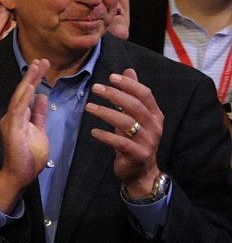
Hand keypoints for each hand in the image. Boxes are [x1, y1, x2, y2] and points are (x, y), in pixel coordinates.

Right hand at [0, 59, 50, 210]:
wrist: (20, 175)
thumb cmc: (28, 156)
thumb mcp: (39, 130)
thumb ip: (39, 114)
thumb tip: (43, 97)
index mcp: (19, 116)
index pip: (27, 94)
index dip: (35, 79)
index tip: (43, 65)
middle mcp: (12, 116)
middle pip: (23, 91)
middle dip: (32, 75)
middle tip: (41, 60)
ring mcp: (11, 122)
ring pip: (20, 97)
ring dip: (28, 82)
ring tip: (36, 67)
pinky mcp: (12, 130)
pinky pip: (18, 111)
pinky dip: (24, 99)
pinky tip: (30, 88)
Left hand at [86, 69, 164, 194]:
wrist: (141, 171)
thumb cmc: (135, 140)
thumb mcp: (135, 116)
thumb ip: (132, 95)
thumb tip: (129, 71)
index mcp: (155, 115)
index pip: (145, 94)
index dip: (129, 84)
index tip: (111, 77)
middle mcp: (154, 126)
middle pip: (134, 105)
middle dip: (114, 94)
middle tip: (96, 88)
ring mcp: (147, 141)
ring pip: (126, 122)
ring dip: (105, 112)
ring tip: (89, 107)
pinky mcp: (137, 154)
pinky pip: (120, 142)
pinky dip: (105, 135)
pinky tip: (93, 132)